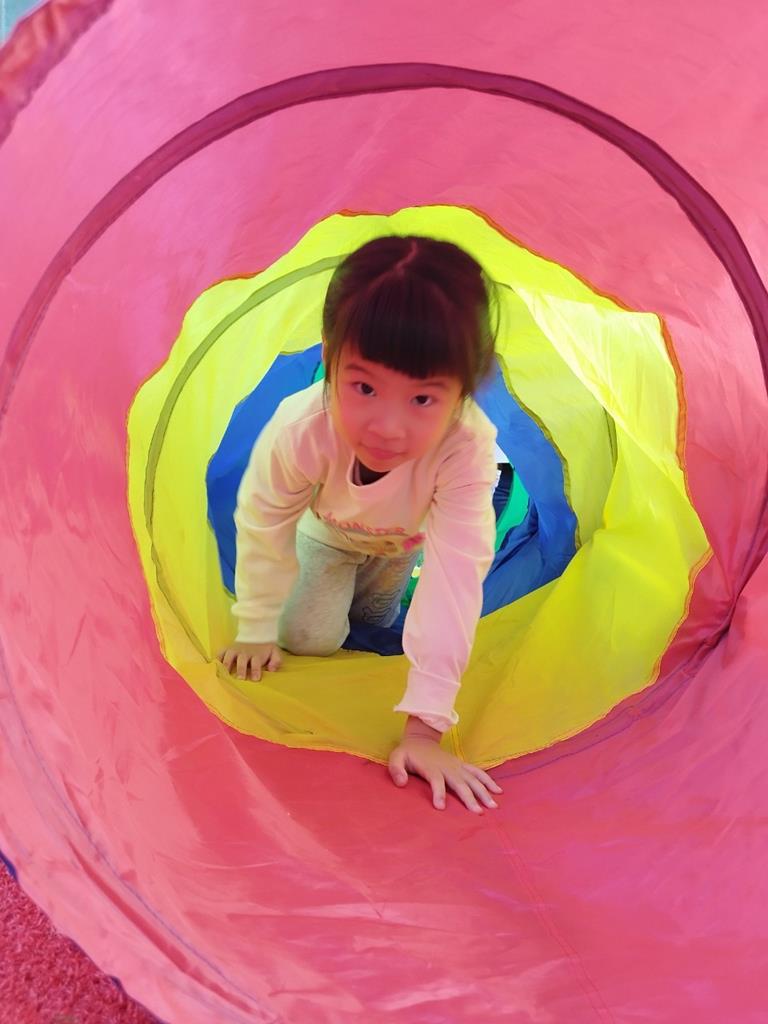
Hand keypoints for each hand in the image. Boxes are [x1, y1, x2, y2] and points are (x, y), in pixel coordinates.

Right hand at [217, 641, 281, 680]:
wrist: (256, 633)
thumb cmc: (265, 648)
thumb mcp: (274, 652)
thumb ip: (276, 661)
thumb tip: (272, 669)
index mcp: (256, 655)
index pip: (256, 663)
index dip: (256, 671)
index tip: (255, 679)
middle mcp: (244, 653)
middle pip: (242, 661)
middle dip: (241, 669)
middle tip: (240, 678)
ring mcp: (234, 650)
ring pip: (229, 656)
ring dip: (227, 665)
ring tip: (224, 673)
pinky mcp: (227, 649)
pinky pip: (220, 652)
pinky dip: (217, 658)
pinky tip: (214, 665)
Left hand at [388, 720, 502, 813]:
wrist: (421, 738)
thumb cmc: (408, 752)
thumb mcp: (396, 758)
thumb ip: (396, 770)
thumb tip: (401, 783)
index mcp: (431, 768)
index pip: (436, 781)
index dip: (439, 793)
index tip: (441, 807)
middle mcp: (447, 767)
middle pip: (460, 783)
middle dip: (469, 797)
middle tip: (478, 812)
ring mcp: (457, 766)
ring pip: (473, 779)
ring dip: (483, 791)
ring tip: (493, 805)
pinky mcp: (462, 766)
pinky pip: (478, 773)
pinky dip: (488, 781)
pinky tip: (498, 791)